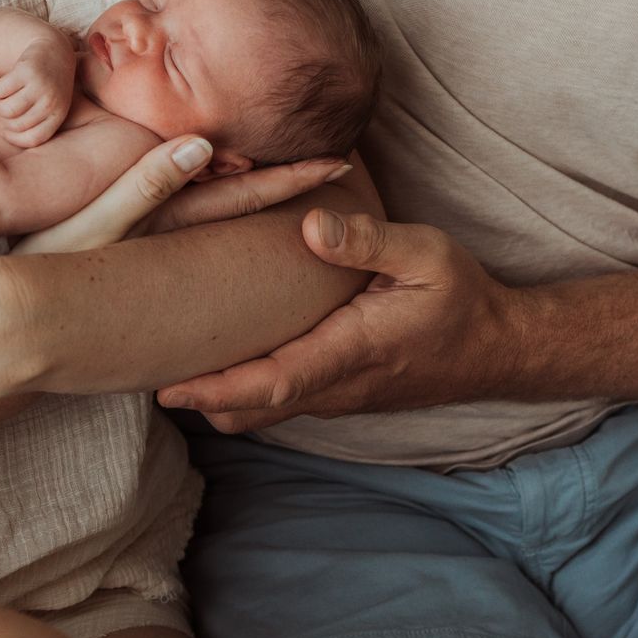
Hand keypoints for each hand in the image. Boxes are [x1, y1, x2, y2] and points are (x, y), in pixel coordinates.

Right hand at [0, 39, 73, 147]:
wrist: (54, 51)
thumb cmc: (49, 86)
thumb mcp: (51, 106)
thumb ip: (37, 124)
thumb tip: (8, 137)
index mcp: (58, 115)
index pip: (32, 139)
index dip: (14, 139)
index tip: (6, 132)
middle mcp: (51, 101)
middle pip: (15, 125)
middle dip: (6, 119)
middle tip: (9, 106)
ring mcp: (39, 85)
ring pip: (5, 109)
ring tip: (6, 97)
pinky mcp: (25, 70)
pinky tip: (6, 84)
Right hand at [14, 137, 351, 253]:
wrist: (1, 328)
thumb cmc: (39, 267)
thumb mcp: (92, 223)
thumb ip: (144, 184)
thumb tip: (204, 146)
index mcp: (169, 226)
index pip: (244, 194)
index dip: (292, 177)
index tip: (341, 161)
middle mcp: (172, 241)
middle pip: (244, 206)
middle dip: (293, 188)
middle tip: (347, 166)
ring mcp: (156, 254)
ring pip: (223, 223)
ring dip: (261, 200)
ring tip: (306, 182)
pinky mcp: (136, 264)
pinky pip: (189, 234)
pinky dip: (218, 213)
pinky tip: (229, 203)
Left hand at [157, 209, 513, 432]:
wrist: (497, 348)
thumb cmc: (462, 297)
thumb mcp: (426, 253)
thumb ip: (366, 241)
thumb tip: (308, 227)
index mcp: (351, 353)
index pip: (271, 384)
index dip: (216, 390)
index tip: (167, 387)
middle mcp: (335, 386)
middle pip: (251, 409)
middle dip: (197, 398)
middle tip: (139, 370)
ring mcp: (335, 395)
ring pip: (261, 410)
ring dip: (216, 395)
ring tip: (163, 361)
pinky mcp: (337, 390)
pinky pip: (279, 399)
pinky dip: (240, 389)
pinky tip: (215, 356)